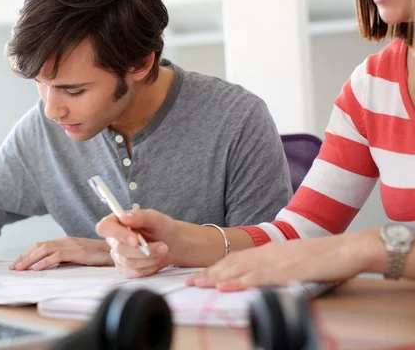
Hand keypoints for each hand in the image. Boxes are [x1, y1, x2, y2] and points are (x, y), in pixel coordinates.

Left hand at [9, 237, 113, 270]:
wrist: (116, 251)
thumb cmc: (99, 256)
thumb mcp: (78, 257)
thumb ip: (65, 259)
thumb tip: (50, 267)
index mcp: (65, 241)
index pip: (41, 245)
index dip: (28, 254)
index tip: (17, 263)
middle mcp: (66, 241)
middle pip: (39, 246)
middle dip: (24, 257)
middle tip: (13, 267)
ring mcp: (71, 245)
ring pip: (45, 249)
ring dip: (30, 259)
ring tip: (20, 268)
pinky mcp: (77, 251)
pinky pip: (57, 256)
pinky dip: (45, 262)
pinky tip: (37, 269)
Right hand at [96, 209, 177, 277]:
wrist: (171, 243)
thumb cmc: (160, 227)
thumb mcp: (154, 218)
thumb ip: (140, 216)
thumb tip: (123, 217)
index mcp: (115, 222)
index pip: (104, 228)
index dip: (117, 234)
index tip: (135, 239)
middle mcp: (113, 240)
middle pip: (119, 249)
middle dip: (143, 249)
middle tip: (162, 246)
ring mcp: (118, 256)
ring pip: (129, 262)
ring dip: (150, 257)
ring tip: (163, 249)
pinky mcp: (125, 269)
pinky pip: (135, 272)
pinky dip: (150, 266)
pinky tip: (157, 258)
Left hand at [186, 231, 377, 290]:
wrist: (346, 249)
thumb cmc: (323, 257)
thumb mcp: (293, 258)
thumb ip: (275, 265)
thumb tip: (261, 276)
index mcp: (268, 250)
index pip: (236, 258)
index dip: (216, 267)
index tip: (200, 275)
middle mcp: (268, 253)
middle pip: (232, 263)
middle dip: (210, 273)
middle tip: (190, 282)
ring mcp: (276, 261)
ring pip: (240, 270)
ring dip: (217, 278)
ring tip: (199, 284)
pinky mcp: (286, 271)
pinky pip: (258, 278)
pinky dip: (240, 283)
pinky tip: (226, 288)